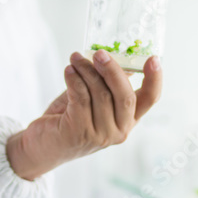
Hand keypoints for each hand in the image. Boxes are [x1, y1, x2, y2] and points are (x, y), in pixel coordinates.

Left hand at [6, 50, 162, 180]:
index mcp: (129, 119)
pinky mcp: (79, 132)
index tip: (153, 58)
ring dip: (86, 70)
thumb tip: (116, 56)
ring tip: (75, 58)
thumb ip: (107, 82)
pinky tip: (69, 70)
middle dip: (112, 70)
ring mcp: (100, 135)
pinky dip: (74, 79)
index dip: (155, 79)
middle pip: (125, 96)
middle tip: (99, 53)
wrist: (43, 144)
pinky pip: (80, 97)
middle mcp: (119, 130)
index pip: (150, 99)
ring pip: (100, 94)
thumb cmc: (71, 116)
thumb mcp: (94, 99)